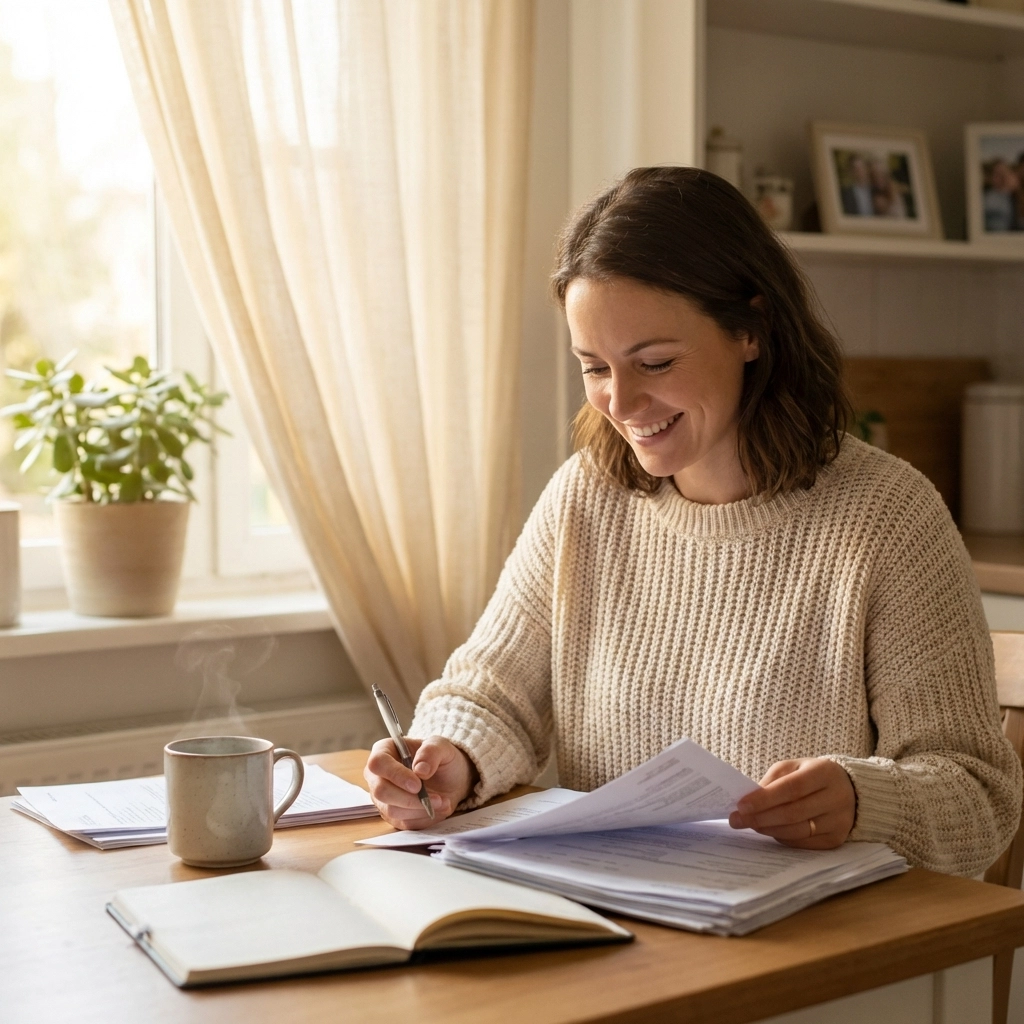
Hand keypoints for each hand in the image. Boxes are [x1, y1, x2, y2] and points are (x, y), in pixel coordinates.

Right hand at [363, 735, 476, 829]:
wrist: (449, 777)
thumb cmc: (439, 757)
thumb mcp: (441, 746)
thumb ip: (431, 752)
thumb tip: (420, 770)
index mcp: (384, 751)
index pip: (377, 763)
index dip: (395, 775)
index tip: (417, 784)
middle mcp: (377, 775)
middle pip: (381, 791)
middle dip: (408, 798)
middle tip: (435, 797)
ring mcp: (383, 798)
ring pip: (392, 810)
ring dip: (419, 809)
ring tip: (442, 801)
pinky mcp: (392, 815)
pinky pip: (403, 822)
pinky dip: (424, 817)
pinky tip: (439, 807)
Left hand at [728, 757, 855, 849]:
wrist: (850, 790)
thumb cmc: (813, 776)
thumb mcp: (795, 767)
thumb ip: (774, 780)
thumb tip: (750, 800)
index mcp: (824, 773)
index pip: (791, 788)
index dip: (765, 799)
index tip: (741, 805)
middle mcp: (836, 798)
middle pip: (793, 813)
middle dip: (760, 817)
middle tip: (737, 819)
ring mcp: (839, 821)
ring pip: (797, 831)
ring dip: (768, 829)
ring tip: (749, 824)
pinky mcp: (836, 839)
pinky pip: (803, 843)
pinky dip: (782, 837)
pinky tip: (769, 830)